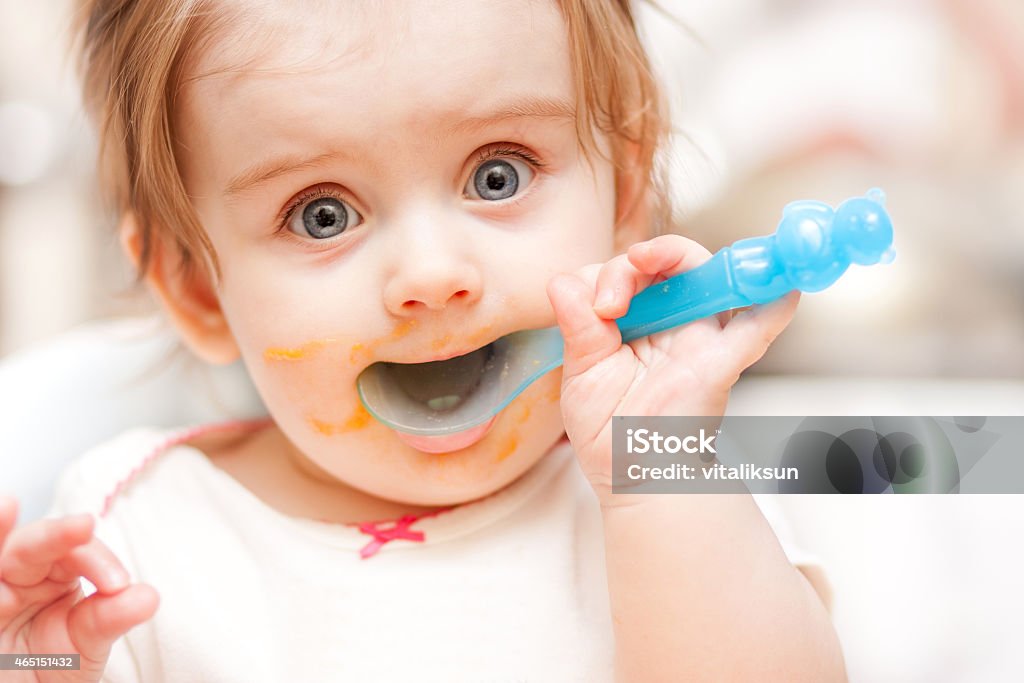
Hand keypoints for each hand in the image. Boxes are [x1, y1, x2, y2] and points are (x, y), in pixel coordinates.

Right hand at [0, 495, 158, 681]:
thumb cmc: (56, 665)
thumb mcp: (87, 645)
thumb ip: (111, 618)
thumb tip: (149, 596)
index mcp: (54, 573)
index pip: (76, 552)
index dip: (97, 561)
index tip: (118, 584)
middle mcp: (19, 575)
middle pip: (32, 545)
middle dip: (57, 535)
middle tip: (83, 527)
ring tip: (7, 507)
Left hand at [547, 234, 799, 505]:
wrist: (634, 478)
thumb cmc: (608, 430)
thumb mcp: (580, 375)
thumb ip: (576, 329)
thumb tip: (562, 282)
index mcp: (632, 321)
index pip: (621, 274)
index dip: (601, 279)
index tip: (592, 312)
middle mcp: (668, 321)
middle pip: (665, 264)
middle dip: (633, 261)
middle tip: (609, 299)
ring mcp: (697, 339)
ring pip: (706, 278)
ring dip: (680, 255)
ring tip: (649, 257)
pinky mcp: (719, 365)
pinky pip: (755, 331)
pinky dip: (772, 307)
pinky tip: (783, 287)